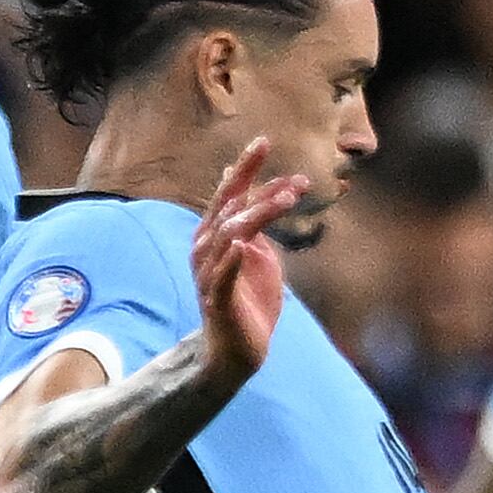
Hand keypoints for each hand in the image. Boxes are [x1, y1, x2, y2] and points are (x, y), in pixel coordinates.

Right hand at [185, 137, 309, 385]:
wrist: (238, 351)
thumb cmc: (249, 300)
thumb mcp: (260, 255)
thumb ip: (257, 225)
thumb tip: (260, 191)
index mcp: (216, 234)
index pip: (230, 193)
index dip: (246, 168)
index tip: (265, 142)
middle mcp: (206, 247)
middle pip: (228, 205)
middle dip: (252, 180)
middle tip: (277, 158)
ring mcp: (209, 272)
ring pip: (231, 233)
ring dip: (258, 213)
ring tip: (286, 199)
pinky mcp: (217, 298)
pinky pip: (222, 274)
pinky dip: (232, 258)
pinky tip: (244, 243)